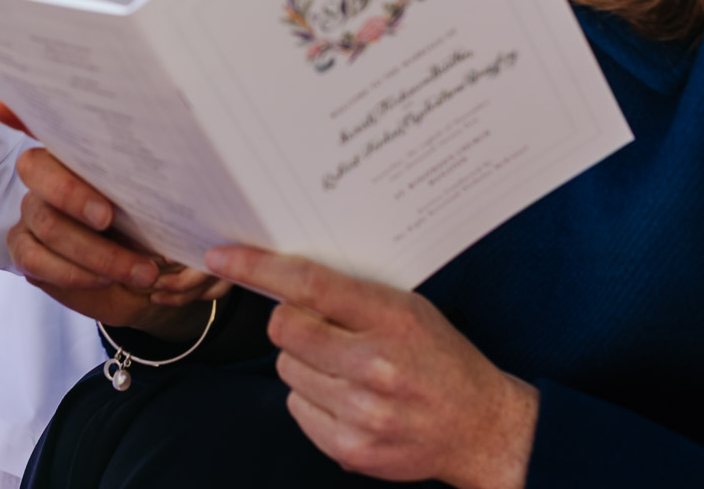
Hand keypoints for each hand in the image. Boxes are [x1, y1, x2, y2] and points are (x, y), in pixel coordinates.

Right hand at [2, 128, 230, 333]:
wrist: (152, 275)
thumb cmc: (157, 223)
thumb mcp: (165, 196)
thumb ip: (152, 172)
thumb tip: (171, 143)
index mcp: (80, 147)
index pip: (42, 116)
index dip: (18, 109)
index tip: (4, 106)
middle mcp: (47, 173)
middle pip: (35, 169)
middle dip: (72, 194)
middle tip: (109, 217)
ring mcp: (33, 211)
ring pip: (45, 223)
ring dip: (95, 251)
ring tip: (141, 269)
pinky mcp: (26, 249)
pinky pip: (34, 260)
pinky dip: (73, 272)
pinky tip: (104, 279)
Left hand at [205, 246, 537, 488]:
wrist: (480, 428)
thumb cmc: (439, 359)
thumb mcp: (408, 310)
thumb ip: (352, 296)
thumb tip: (283, 277)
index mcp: (392, 319)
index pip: (311, 285)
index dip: (259, 267)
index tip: (223, 255)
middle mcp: (375, 366)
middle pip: (285, 329)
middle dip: (289, 321)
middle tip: (317, 325)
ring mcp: (361, 412)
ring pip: (287, 369)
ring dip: (303, 361)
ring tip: (343, 366)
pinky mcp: (351, 448)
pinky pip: (297, 407)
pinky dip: (311, 396)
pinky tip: (346, 396)